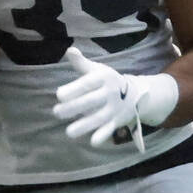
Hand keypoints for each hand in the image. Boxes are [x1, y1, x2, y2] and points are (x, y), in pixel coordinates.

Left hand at [53, 47, 178, 151]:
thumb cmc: (107, 80)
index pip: (88, 83)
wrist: (136, 94)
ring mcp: (114, 108)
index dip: (74, 89)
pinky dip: (103, 135)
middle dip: (74, 107)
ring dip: (85, 125)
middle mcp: (110, 92)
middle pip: (91, 101)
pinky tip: (93, 142)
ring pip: (99, 117)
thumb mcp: (97, 69)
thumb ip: (81, 63)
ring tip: (69, 132)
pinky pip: (110, 129)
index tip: (59, 95)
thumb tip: (70, 50)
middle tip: (56, 112)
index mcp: (103, 78)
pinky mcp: (117, 121)